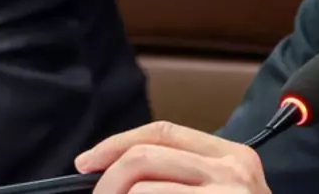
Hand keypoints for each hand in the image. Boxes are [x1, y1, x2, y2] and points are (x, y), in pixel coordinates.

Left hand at [76, 121, 269, 193]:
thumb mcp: (223, 190)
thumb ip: (184, 175)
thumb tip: (116, 171)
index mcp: (232, 156)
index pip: (163, 132)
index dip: (116, 143)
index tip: (86, 162)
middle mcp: (232, 171)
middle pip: (144, 158)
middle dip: (107, 183)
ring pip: (141, 192)